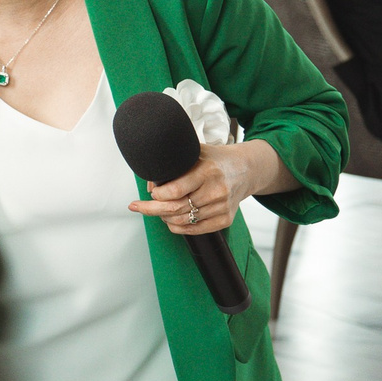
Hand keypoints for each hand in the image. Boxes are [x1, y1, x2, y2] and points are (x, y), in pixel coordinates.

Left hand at [131, 143, 252, 236]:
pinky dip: (177, 227)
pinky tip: (169, 219)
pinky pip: (194, 229)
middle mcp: (216, 191)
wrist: (245, 170)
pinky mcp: (225, 220)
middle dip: (151, 209)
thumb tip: (150, 181)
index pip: (176, 191)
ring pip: (183, 221)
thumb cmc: (215, 160)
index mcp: (208, 171)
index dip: (158, 195)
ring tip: (155, 209)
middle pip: (176, 208)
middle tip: (136, 206)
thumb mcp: (194, 151)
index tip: (151, 192)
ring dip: (163, 217)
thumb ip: (173, 163)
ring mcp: (222, 207)